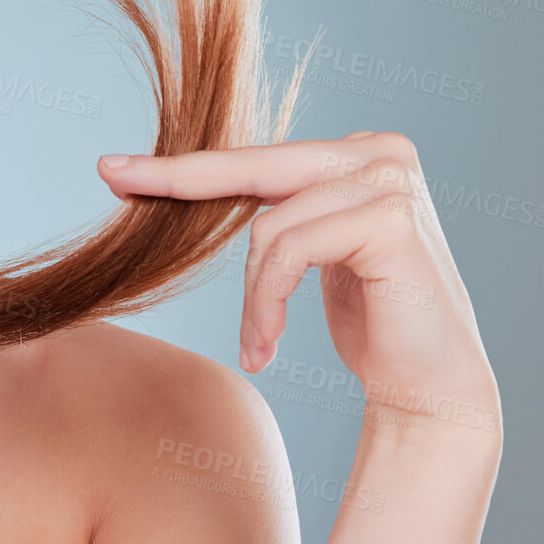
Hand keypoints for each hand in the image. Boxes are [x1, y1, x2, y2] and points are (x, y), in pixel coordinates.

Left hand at [97, 131, 500, 440]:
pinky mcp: (390, 220)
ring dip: (254, 295)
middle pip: (252, 166)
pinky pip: (290, 252)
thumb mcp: (310, 253)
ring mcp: (390, 181)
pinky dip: (267, 303)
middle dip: (176, 179)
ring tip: (258, 343)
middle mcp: (379, 153)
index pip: (256, 157)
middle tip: (112, 176)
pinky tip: (267, 347)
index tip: (115, 167)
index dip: (184, 166)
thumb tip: (185, 179)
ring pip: (268, 227)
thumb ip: (274, 210)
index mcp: (359, 153)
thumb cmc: (371, 324)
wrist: (432, 390)